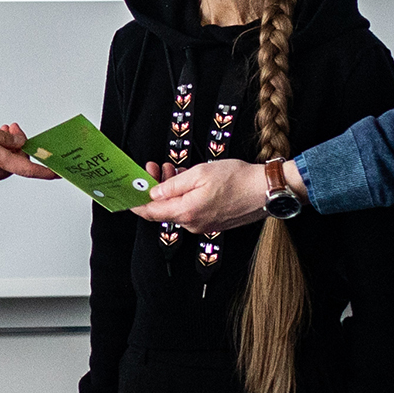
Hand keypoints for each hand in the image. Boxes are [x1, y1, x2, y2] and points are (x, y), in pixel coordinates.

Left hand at [134, 157, 271, 232]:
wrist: (265, 190)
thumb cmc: (237, 178)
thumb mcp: (199, 173)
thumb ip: (173, 185)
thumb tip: (155, 193)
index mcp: (186, 212)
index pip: (152, 212)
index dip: (137, 204)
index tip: (128, 196)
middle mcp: (193, 223)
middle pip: (165, 208)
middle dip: (157, 187)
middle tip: (155, 167)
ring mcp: (204, 224)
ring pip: (179, 207)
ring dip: (172, 190)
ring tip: (173, 169)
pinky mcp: (214, 222)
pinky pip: (192, 209)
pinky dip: (186, 196)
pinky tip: (189, 180)